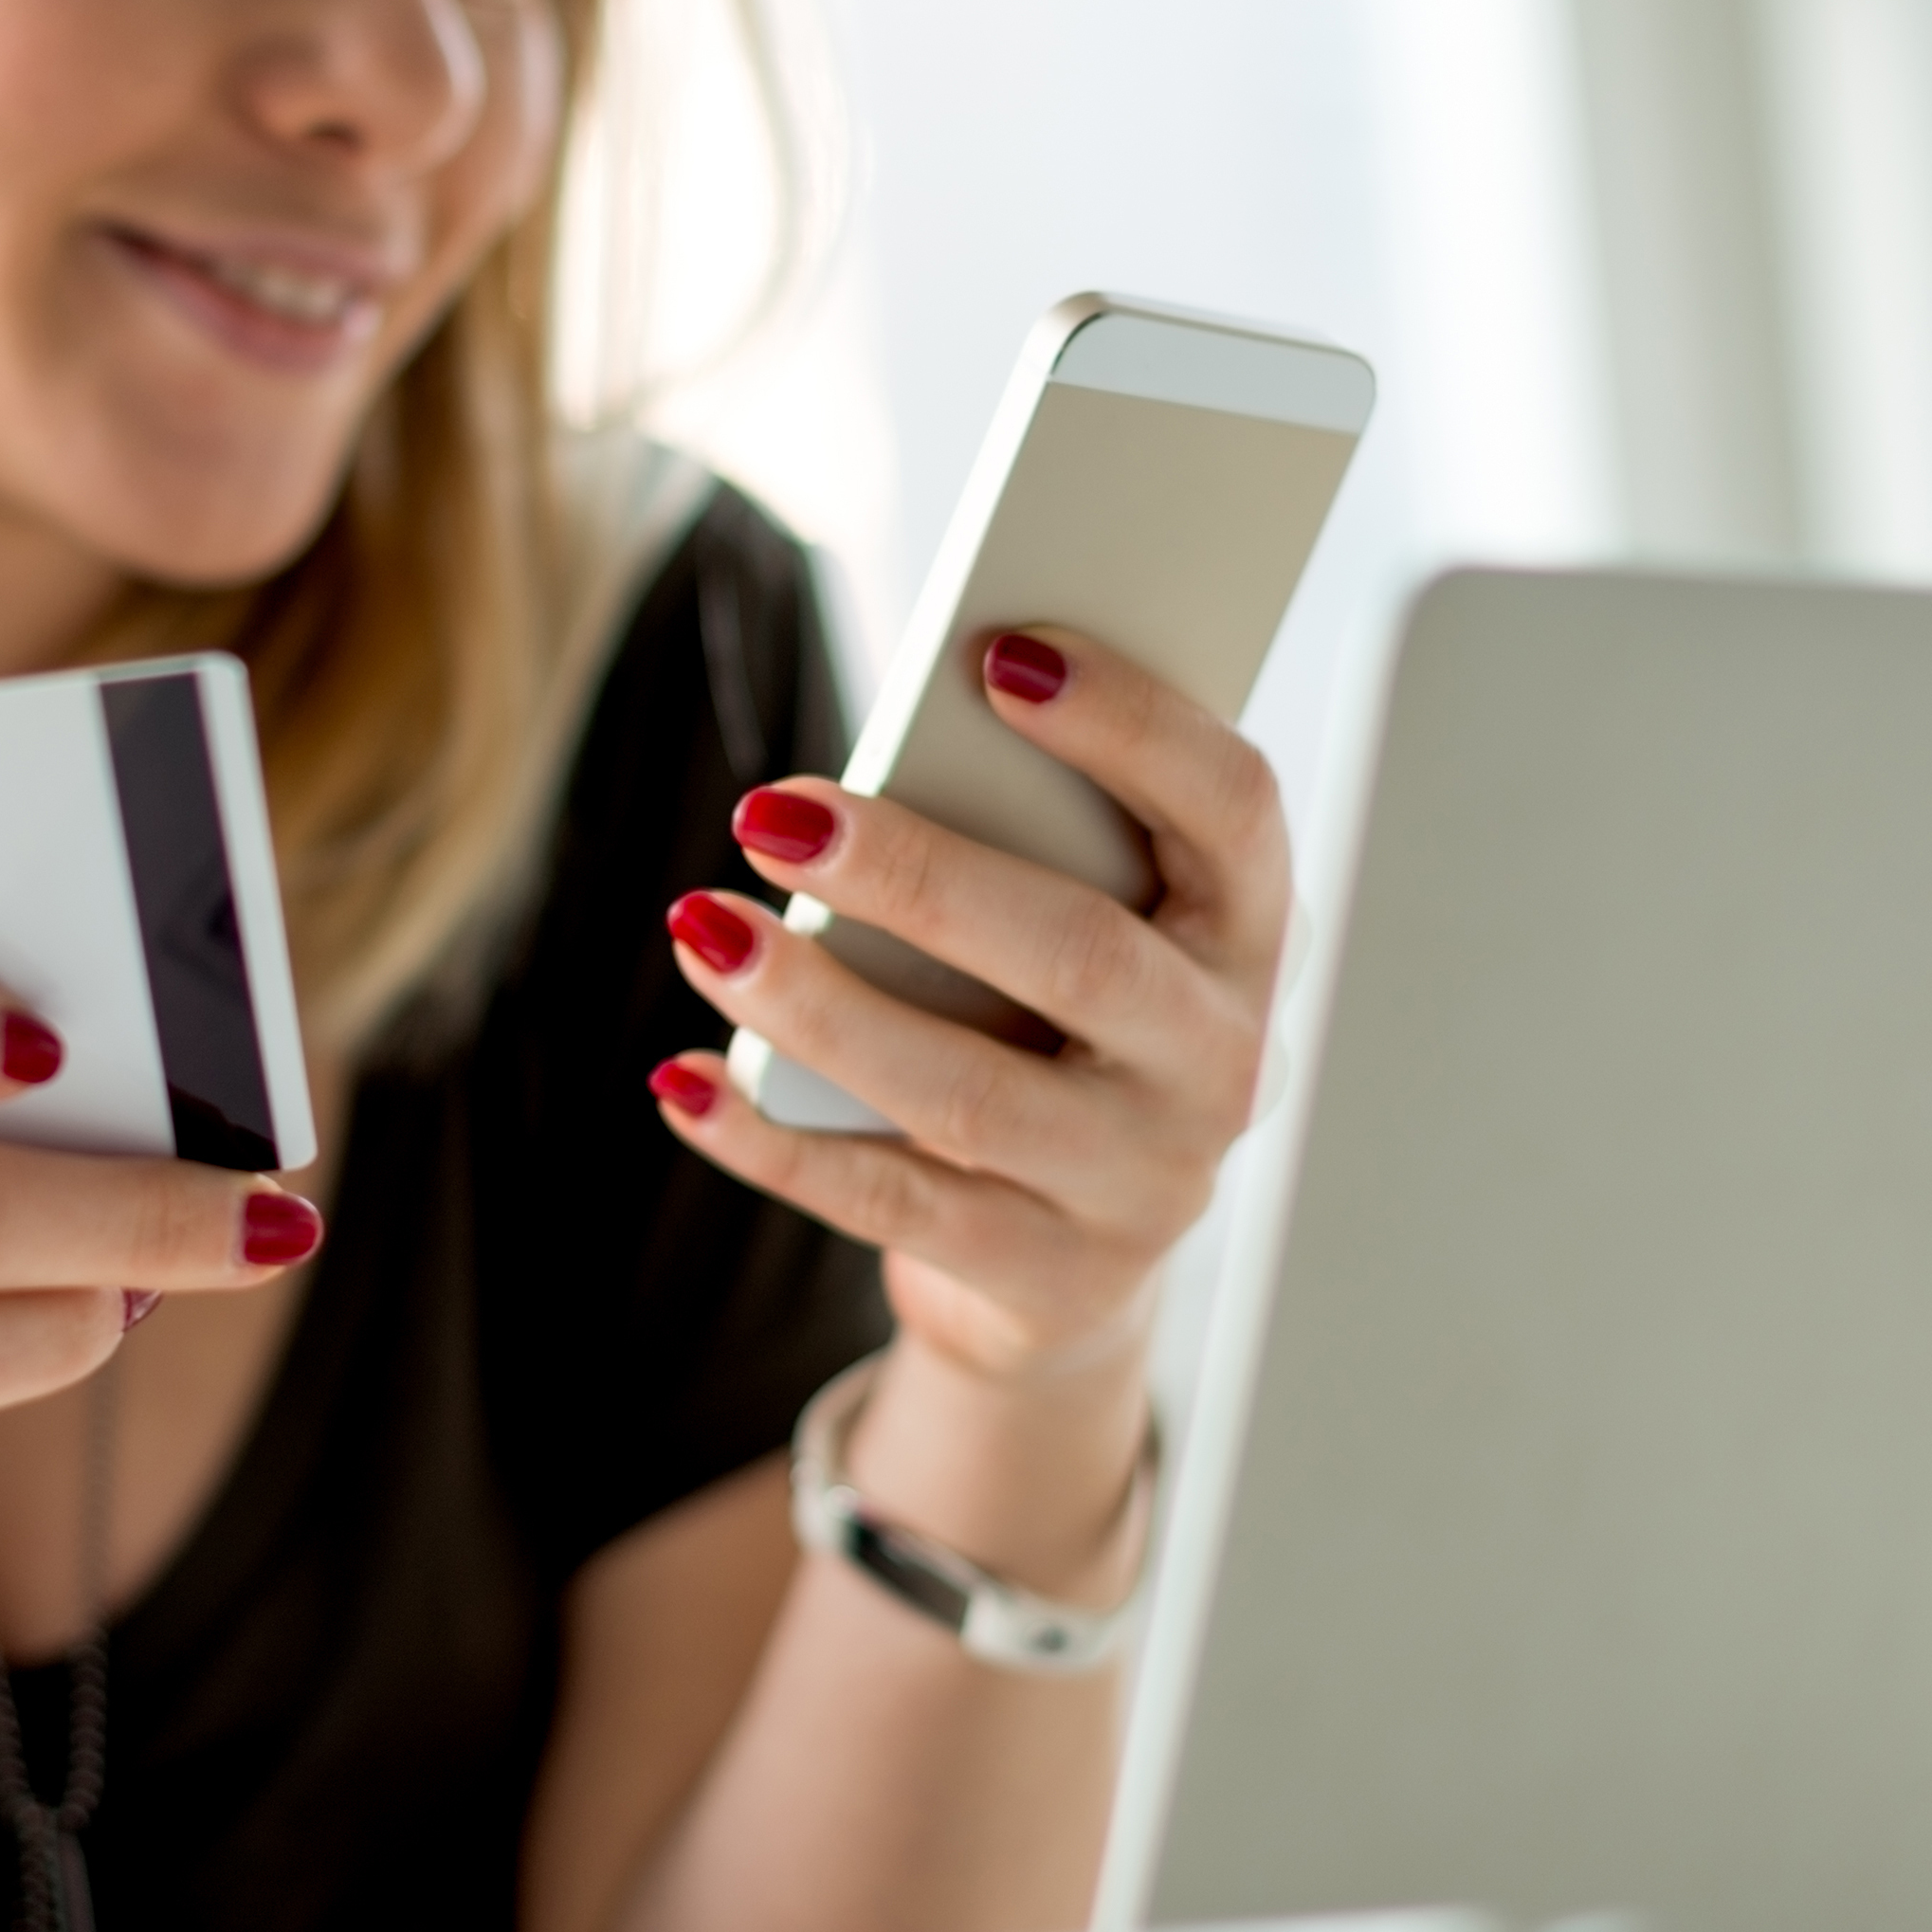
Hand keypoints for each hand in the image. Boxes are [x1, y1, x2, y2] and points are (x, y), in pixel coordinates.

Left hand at [648, 628, 1287, 1390]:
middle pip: (1080, 958)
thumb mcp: (1089, 926)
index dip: (1133, 725)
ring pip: (971, 1096)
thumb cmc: (1058, 1028)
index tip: (996, 652)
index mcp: (1247, 934)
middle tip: (772, 810)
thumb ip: (1036, 842)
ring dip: (820, 1006)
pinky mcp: (1048, 1278)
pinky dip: (772, 1142)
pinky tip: (684, 1078)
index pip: (1234, 807)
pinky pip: (891, 1207)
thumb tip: (885, 762)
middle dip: (919, 875)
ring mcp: (1141, 1183)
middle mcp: (1220, 1062)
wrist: (1075, 1259)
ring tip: (704, 923)